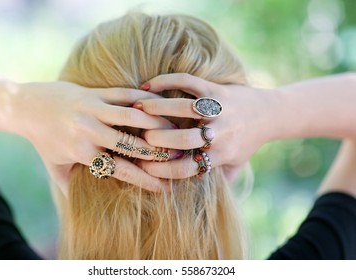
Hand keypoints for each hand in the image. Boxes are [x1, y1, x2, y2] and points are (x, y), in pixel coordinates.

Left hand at [16, 81, 174, 194]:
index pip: (121, 169)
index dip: (146, 180)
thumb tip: (83, 205)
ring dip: (156, 124)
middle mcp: (88, 131)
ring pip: (132, 117)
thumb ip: (70, 186)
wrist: (25, 106)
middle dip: (158, 153)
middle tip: (179, 157)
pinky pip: (125, 94)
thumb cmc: (43, 140)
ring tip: (175, 131)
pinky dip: (145, 99)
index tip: (165, 188)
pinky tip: (161, 104)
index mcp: (82, 152)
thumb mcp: (54, 167)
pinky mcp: (93, 93)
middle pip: (131, 144)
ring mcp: (92, 110)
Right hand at [133, 74, 277, 180]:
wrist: (269, 113)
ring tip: (137, 109)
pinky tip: (147, 86)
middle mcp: (220, 133)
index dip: (161, 169)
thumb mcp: (236, 166)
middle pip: (183, 139)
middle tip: (138, 136)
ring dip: (156, 108)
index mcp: (221, 155)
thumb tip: (198, 201)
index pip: (186, 167)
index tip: (143, 166)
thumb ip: (218, 181)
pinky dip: (164, 81)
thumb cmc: (247, 142)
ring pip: (183, 108)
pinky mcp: (216, 88)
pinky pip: (187, 82)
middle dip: (156, 138)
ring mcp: (218, 109)